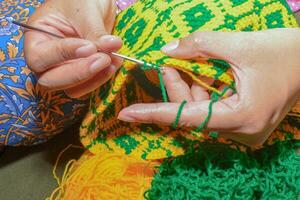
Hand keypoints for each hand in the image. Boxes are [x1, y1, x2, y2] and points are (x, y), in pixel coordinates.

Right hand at [24, 0, 121, 97]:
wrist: (94, 3)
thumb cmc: (80, 0)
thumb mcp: (85, 11)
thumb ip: (95, 32)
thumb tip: (110, 47)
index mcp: (36, 38)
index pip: (39, 58)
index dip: (64, 55)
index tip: (89, 47)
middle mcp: (47, 59)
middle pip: (51, 81)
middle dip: (79, 73)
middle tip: (103, 59)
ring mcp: (64, 69)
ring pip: (71, 88)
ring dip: (93, 79)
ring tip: (113, 60)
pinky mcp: (82, 74)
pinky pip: (87, 86)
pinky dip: (101, 78)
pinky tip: (114, 63)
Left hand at [118, 29, 299, 145]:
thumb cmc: (284, 52)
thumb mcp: (239, 45)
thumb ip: (200, 46)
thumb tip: (167, 50)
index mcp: (241, 118)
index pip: (186, 118)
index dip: (154, 114)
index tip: (127, 114)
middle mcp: (240, 129)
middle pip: (192, 114)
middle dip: (175, 90)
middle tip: (165, 67)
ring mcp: (242, 125)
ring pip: (201, 111)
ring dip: (187, 89)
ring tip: (177, 66)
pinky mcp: (243, 118)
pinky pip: (212, 108)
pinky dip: (201, 92)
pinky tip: (194, 75)